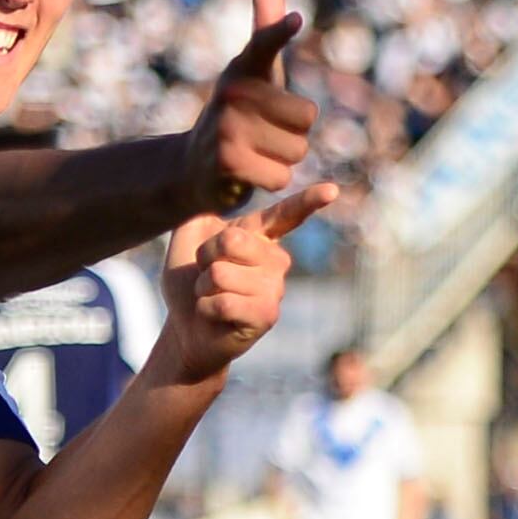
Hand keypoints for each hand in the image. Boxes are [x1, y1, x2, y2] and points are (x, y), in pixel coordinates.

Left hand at [155, 180, 338, 378]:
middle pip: (231, 241)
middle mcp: (276, 260)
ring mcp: (275, 288)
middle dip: (205, 258)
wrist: (186, 328)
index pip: (286, 215)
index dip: (309, 200)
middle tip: (207, 276)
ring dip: (203, 287)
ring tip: (211, 297)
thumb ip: (197, 213)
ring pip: (222, 273)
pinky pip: (225, 302)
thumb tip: (214, 199)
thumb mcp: (186, 239)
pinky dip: (207, 308)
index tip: (331, 190)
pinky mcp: (267, 315)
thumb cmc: (189, 282)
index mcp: (260, 237)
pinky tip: (214, 315)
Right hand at [182, 0, 322, 220]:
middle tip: (264, 133)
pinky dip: (270, 180)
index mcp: (243, 70)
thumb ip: (266, 31)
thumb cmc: (238, 113)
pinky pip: (281, 176)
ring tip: (255, 152)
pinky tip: (248, 173)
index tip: (296, 20)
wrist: (192, 166)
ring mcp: (226, 128)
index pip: (264, 45)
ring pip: (297, 149)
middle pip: (307, 117)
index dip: (279, 33)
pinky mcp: (226, 162)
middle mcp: (231, 94)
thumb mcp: (254, 72)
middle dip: (294, 133)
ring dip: (283, 159)